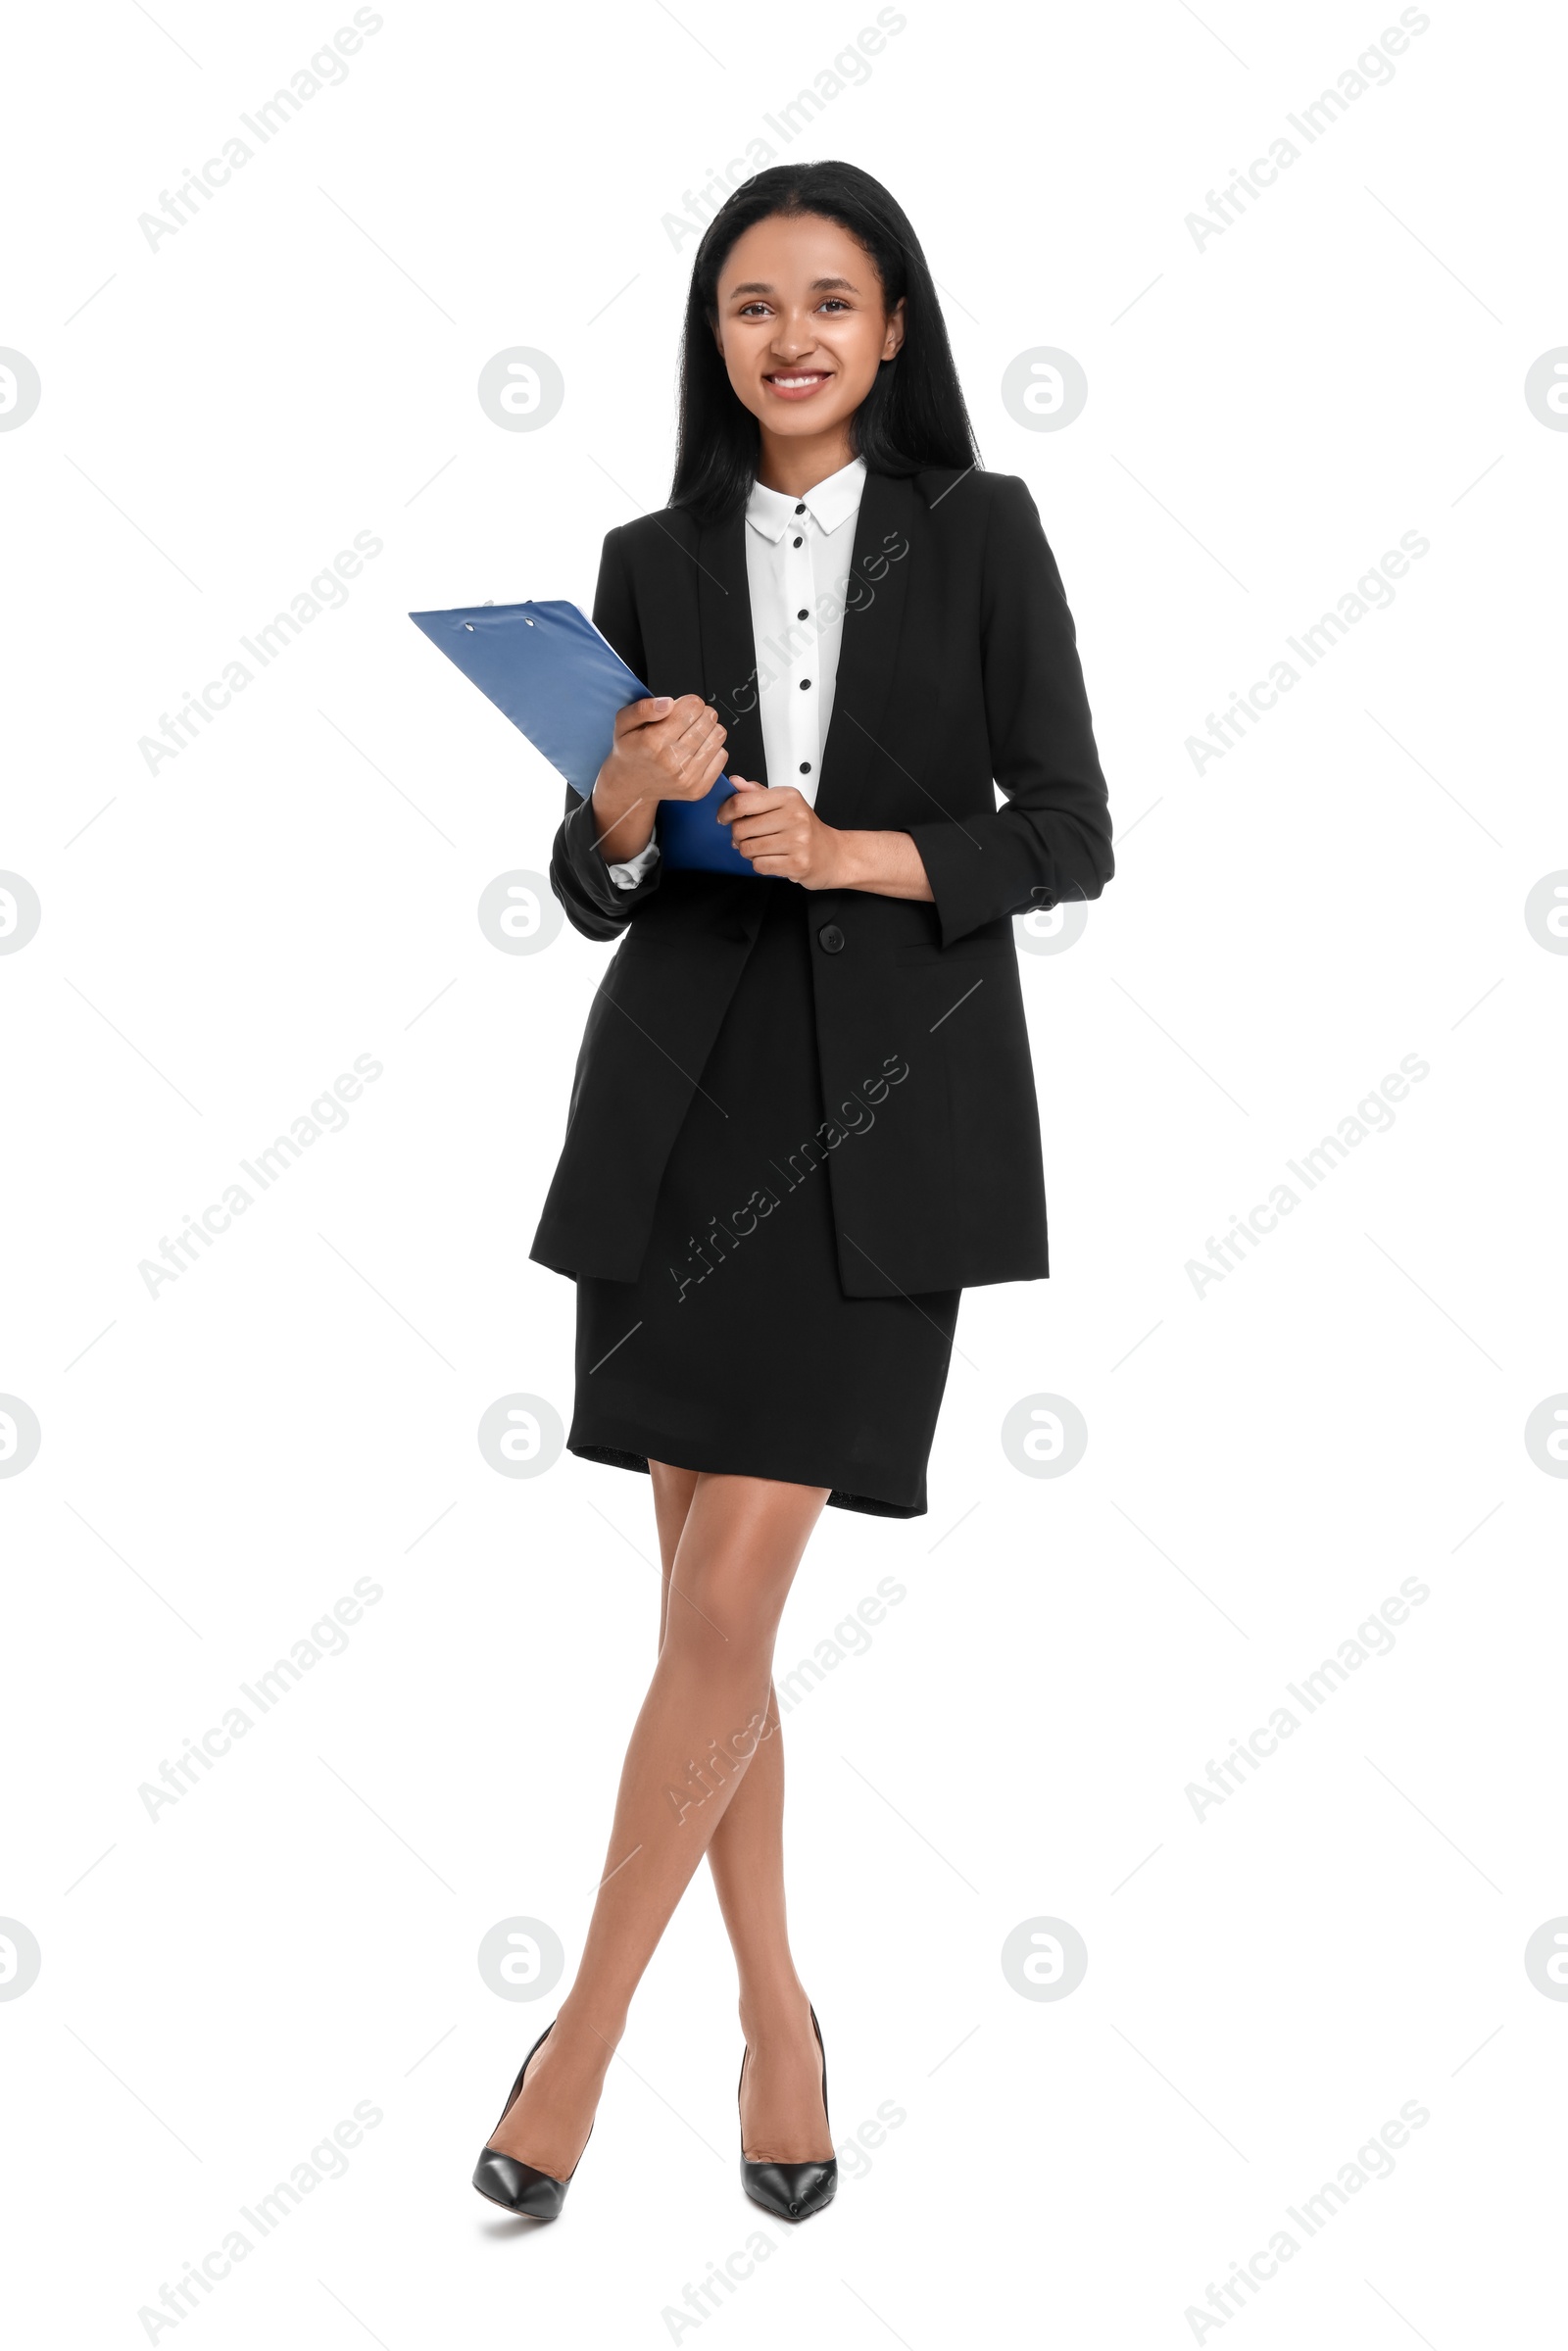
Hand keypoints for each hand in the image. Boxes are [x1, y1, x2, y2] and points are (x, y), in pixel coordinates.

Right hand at [591, 693, 728, 863]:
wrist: (632, 786)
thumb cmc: (631, 750)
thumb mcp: (624, 722)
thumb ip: (642, 708)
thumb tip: (668, 703)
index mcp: (653, 742)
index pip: (693, 706)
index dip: (689, 701)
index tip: (682, 707)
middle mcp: (671, 762)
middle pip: (708, 719)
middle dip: (702, 713)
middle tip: (689, 719)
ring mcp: (687, 778)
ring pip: (718, 735)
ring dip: (710, 729)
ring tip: (694, 733)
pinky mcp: (699, 789)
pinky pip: (722, 756)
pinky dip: (714, 749)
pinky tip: (697, 750)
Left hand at [717, 781, 847, 887]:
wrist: (831, 854)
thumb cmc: (805, 829)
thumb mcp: (783, 804)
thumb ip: (757, 793)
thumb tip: (735, 782)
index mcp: (788, 797)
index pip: (743, 802)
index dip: (726, 811)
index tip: (724, 817)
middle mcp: (794, 816)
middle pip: (742, 828)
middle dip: (738, 836)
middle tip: (748, 837)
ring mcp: (797, 841)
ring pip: (748, 849)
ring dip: (748, 852)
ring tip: (762, 848)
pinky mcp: (797, 863)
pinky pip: (760, 865)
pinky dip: (760, 864)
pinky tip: (772, 858)